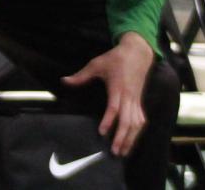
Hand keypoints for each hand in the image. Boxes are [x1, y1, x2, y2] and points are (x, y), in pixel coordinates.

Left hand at [62, 33, 153, 156]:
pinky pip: (141, 119)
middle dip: (122, 137)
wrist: (137, 53)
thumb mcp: (96, 64)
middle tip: (115, 151)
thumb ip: (81, 76)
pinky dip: (137, 131)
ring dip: (131, 138)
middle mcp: (129, 97)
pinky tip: (132, 140)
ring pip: (136, 123)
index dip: (109, 121)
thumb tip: (64, 81)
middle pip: (128, 121)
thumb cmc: (115, 59)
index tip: (102, 132)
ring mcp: (136, 100)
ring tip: (123, 152)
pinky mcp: (140, 101)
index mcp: (118, 88)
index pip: (114, 108)